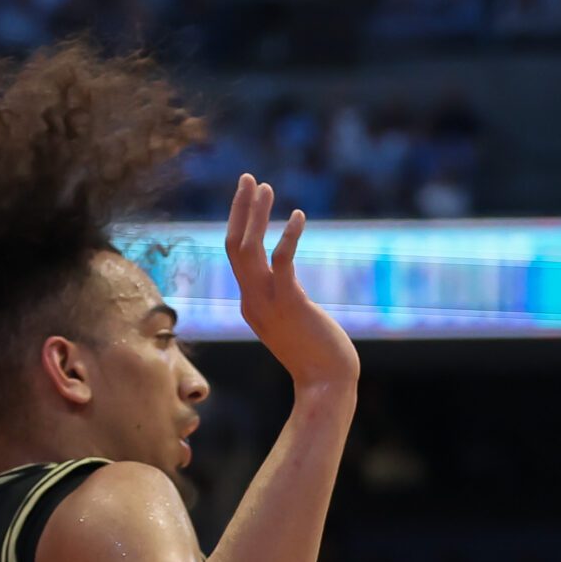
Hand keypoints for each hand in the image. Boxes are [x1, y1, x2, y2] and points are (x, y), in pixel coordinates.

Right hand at [224, 173, 358, 392]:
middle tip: (248, 177)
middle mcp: (251, 300)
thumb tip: (288, 291)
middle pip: (234, 245)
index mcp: (251, 304)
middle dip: (239, 209)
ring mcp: (267, 302)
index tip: (250, 197)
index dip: (241, 223)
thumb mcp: (291, 326)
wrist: (327, 384)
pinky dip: (287, 236)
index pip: (237, 256)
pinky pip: (282, 262)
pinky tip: (297, 216)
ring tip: (263, 185)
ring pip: (248, 249)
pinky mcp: (290, 302)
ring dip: (254, 214)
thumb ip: (283, 305)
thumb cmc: (317, 357)